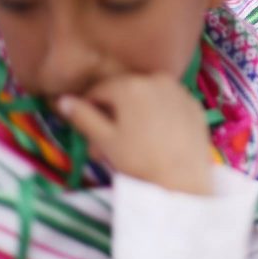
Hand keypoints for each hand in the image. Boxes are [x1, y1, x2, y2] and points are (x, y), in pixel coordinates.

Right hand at [58, 75, 213, 195]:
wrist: (183, 179)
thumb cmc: (139, 161)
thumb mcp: (104, 140)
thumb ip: (83, 117)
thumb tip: (63, 100)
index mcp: (131, 85)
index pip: (99, 90)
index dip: (87, 107)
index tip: (85, 126)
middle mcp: (157, 79)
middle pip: (124, 92)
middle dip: (112, 112)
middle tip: (106, 141)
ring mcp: (179, 90)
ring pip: (147, 97)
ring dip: (134, 112)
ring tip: (130, 141)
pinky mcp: (194, 103)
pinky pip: (168, 104)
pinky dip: (158, 114)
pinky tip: (156, 138)